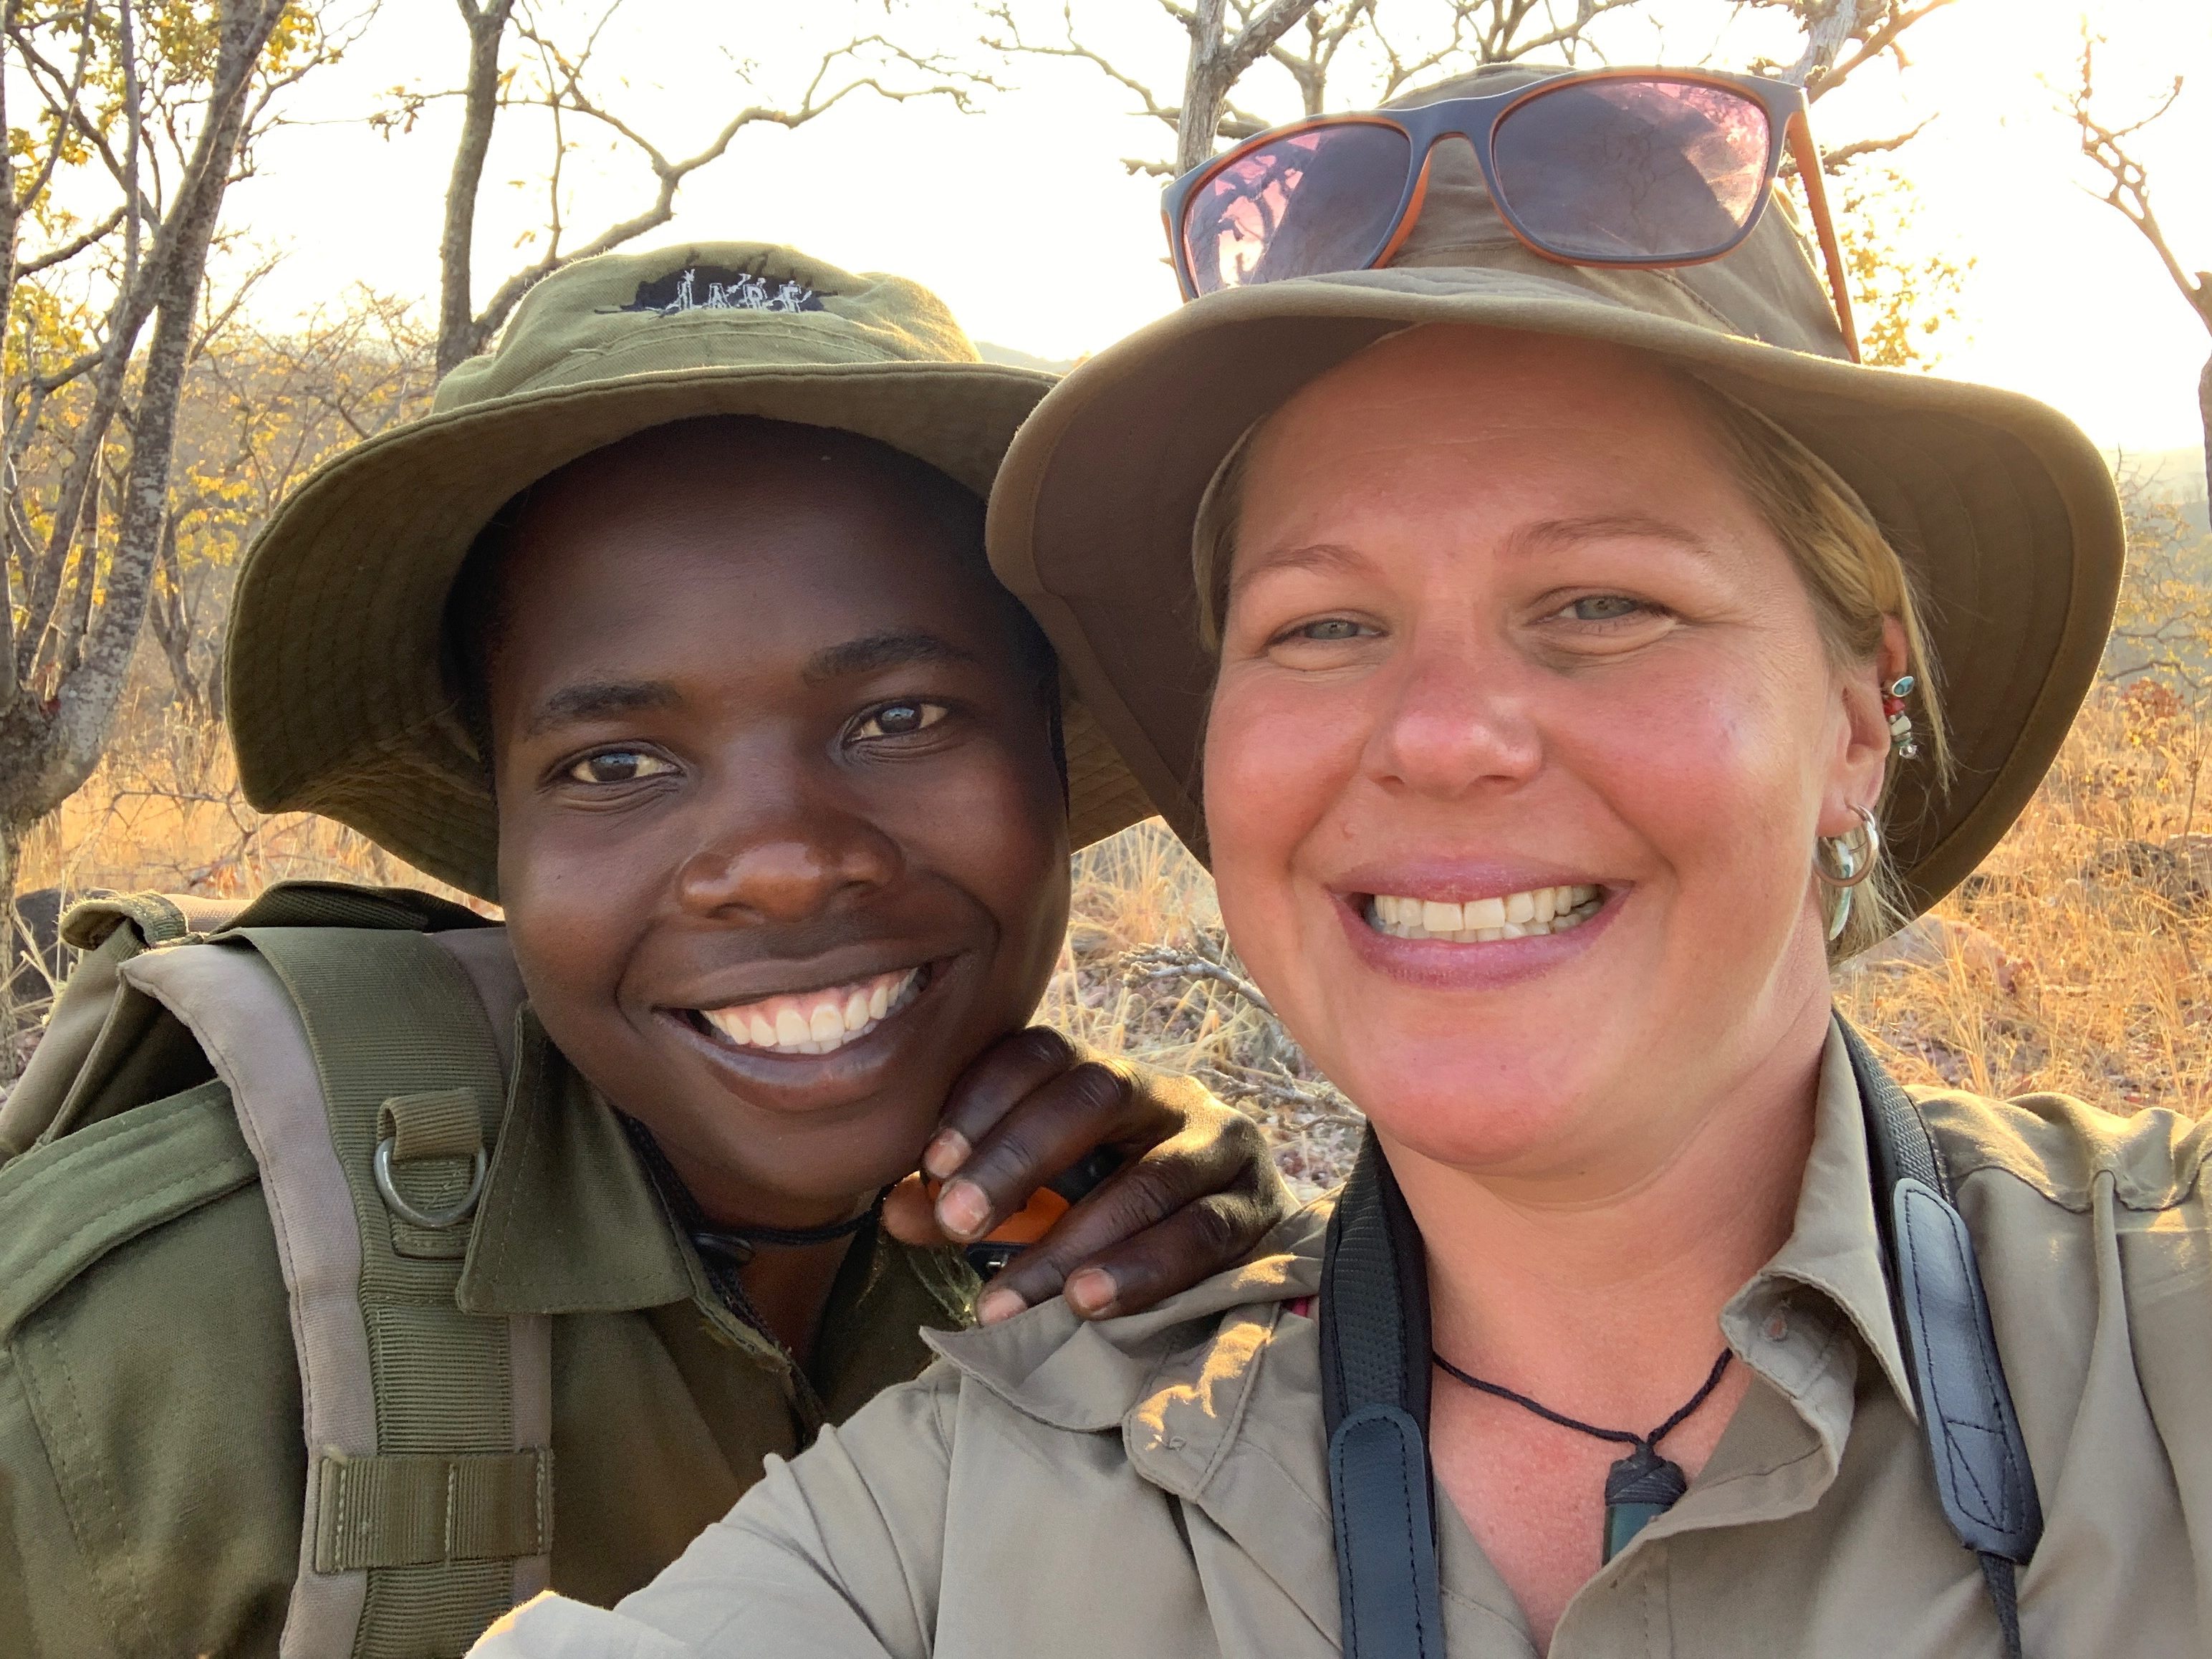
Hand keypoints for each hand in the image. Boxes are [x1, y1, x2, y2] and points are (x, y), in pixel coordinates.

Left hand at [880, 1027, 1295, 1324]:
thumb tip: (896, 1211)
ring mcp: (1220, 1143)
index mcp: (1099, 1076)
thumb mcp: (1037, 1198)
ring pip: (1151, 1176)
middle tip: (958, 1222)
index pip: (1038, 1054)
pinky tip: (1088, 1304)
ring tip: (1010, 1295)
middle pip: (1093, 1094)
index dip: (982, 1100)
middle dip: (1018, 1158)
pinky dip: (1142, 1269)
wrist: (1237, 1235)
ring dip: (1074, 1238)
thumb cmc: (1114, 1207)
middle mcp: (1163, 1093)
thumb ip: (973, 1201)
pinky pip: (1203, 1233)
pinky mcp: (1255, 1205)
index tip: (931, 1166)